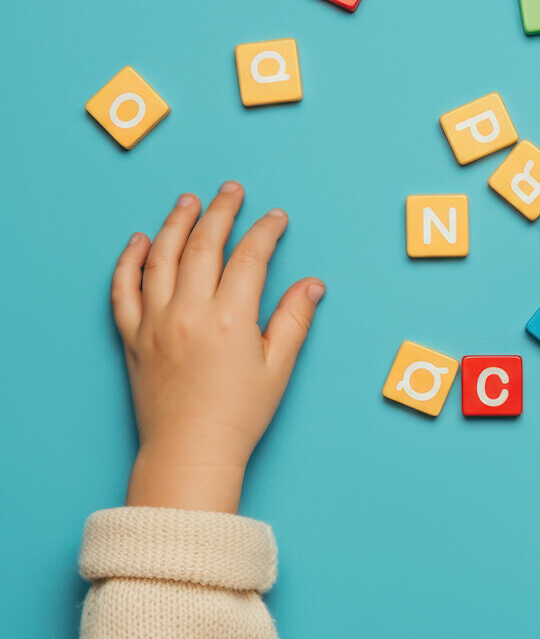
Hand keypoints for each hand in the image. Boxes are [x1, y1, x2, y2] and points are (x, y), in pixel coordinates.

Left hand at [111, 181, 324, 512]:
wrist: (190, 452)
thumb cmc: (238, 416)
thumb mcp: (278, 368)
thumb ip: (294, 320)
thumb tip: (312, 285)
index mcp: (230, 319)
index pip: (250, 258)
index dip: (265, 231)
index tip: (275, 218)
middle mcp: (189, 312)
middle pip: (204, 245)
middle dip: (221, 211)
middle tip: (231, 190)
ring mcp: (155, 322)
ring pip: (162, 257)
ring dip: (176, 224)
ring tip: (189, 202)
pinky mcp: (132, 337)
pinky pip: (124, 289)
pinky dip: (129, 261)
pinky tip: (140, 241)